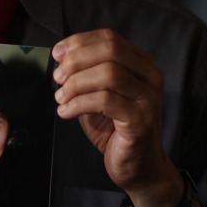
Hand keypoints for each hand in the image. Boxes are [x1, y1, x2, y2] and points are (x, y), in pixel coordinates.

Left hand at [53, 29, 180, 206]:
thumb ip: (84, 77)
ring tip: (61, 98)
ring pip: (108, 74)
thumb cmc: (115, 132)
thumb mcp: (96, 97)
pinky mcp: (140, 119)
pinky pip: (105, 101)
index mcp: (140, 64)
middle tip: (57, 78)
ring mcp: (148, 97)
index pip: (110, 38)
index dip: (79, 42)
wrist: (138, 168)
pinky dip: (79, 103)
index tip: (56, 54)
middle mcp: (149, 76)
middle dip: (76, 61)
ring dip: (76, 84)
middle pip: (110, 50)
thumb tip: (60, 58)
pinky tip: (66, 112)